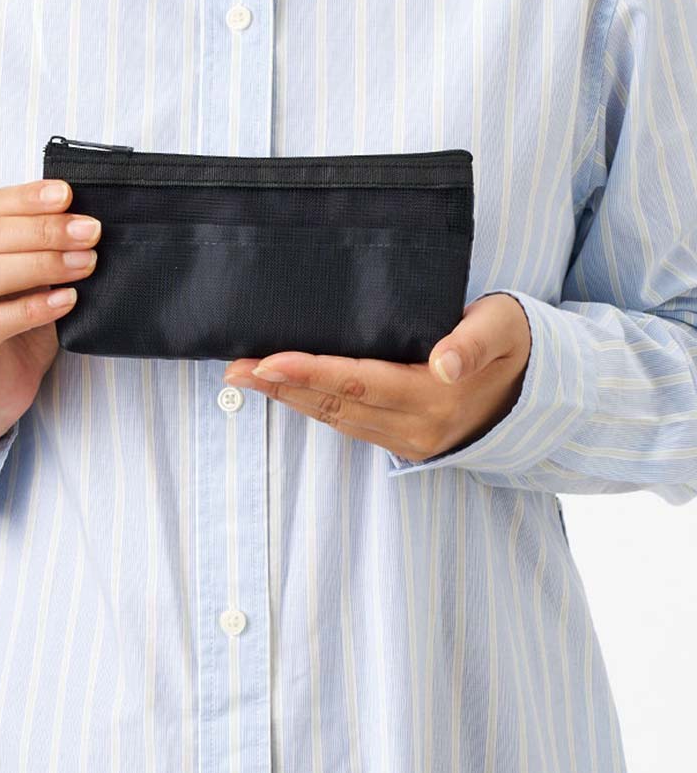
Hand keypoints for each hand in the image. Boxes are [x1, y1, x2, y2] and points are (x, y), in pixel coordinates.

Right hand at [0, 178, 100, 431]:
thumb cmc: (12, 328)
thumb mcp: (28, 279)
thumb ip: (38, 248)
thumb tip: (79, 217)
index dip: (26, 199)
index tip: (68, 195)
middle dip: (44, 231)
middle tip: (89, 232)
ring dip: (42, 265)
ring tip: (84, 264)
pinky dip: (32, 309)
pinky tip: (66, 301)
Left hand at [222, 293, 531, 461]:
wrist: (540, 394)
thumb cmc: (517, 345)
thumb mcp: (504, 328)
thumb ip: (474, 342)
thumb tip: (445, 363)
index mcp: (437, 396)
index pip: (359, 382)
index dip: (309, 373)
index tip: (265, 362)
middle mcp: (417, 426)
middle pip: (336, 405)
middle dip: (281, 388)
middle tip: (233, 370)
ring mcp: (410, 440)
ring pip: (337, 419)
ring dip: (289, 399)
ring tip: (246, 379)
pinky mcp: (405, 443)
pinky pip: (350, 425)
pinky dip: (314, 407)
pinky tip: (287, 392)